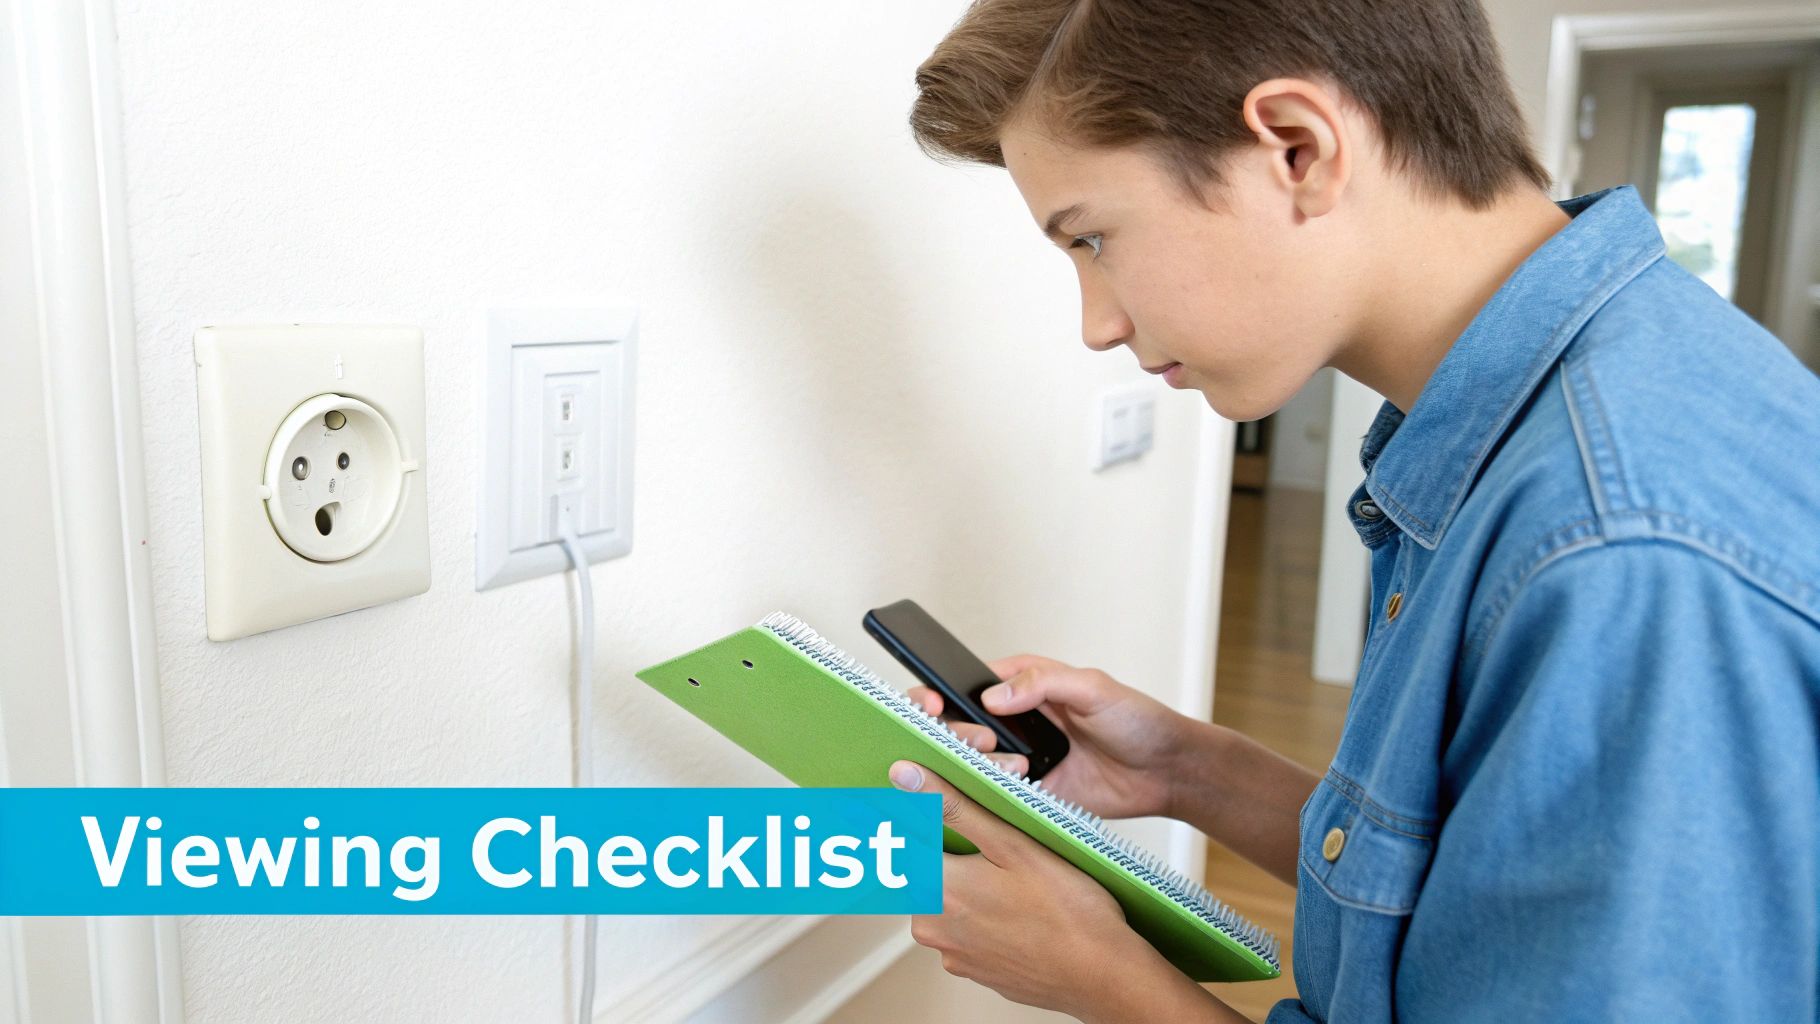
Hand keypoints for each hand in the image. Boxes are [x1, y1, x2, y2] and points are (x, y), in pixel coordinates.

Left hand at [887, 758, 1147, 1018]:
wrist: (1103, 976)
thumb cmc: (1069, 911)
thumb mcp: (1013, 844)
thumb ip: (954, 808)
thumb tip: (906, 777)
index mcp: (936, 889)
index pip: (904, 841)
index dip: (927, 818)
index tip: (954, 817)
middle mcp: (933, 927)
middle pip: (926, 871)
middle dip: (954, 854)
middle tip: (1000, 847)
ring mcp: (952, 954)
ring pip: (947, 901)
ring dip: (970, 886)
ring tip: (1016, 883)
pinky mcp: (972, 971)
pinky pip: (966, 931)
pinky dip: (985, 917)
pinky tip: (1020, 910)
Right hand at [906, 654, 1199, 820]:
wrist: (1164, 771)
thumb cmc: (1136, 719)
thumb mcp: (1092, 687)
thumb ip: (1042, 682)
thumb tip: (993, 696)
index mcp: (1023, 685)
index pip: (966, 683)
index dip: (940, 693)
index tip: (933, 704)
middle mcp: (1014, 721)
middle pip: (957, 724)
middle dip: (956, 732)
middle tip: (982, 740)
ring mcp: (1019, 757)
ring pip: (970, 761)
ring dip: (980, 763)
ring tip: (1019, 766)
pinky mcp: (1030, 791)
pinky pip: (995, 793)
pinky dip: (991, 792)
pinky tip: (1014, 785)